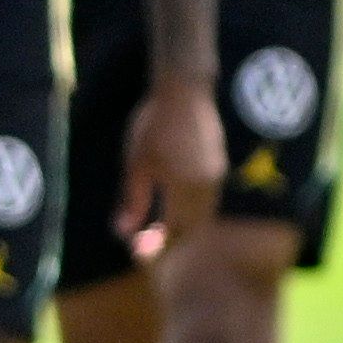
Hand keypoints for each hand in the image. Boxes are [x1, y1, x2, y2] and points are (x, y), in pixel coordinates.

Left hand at [121, 72, 227, 257]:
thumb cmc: (153, 125)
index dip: (157, 246)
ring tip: (157, 225)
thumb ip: (133, 201)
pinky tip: (174, 203)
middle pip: (192, 228)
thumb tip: (122, 232)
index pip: (174, 232)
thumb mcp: (136, 164)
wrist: (184, 91)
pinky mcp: (219, 165)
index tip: (138, 252)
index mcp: (185, 190)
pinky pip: (207, 198)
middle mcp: (207, 188)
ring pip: (202, 214)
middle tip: (146, 242)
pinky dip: (191, 209)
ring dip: (182, 225)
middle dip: (170, 239)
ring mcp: (217, 176)